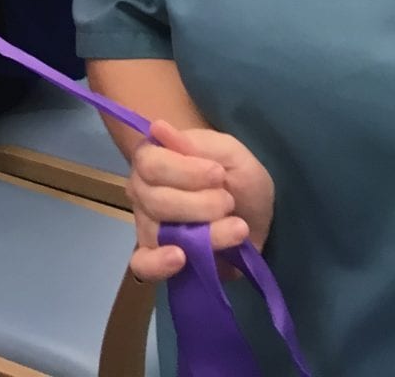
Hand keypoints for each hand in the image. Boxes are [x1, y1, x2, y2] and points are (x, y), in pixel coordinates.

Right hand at [124, 118, 274, 282]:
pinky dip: (157, 264)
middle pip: (155, 200)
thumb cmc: (237, 177)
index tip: (219, 174)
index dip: (185, 171)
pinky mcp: (159, 259)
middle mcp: (142, 192)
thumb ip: (197, 144)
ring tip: (237, 230)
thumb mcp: (230, 153)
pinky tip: (181, 258)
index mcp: (153, 160)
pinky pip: (142, 265)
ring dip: (205, 234)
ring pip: (158, 234)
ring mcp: (148, 227)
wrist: (252, 214)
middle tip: (229, 202)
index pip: (150, 164)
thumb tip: (158, 128)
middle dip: (201, 204)